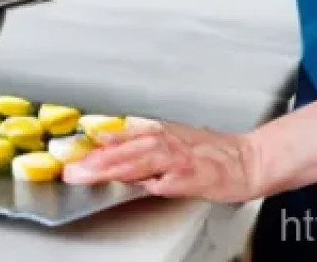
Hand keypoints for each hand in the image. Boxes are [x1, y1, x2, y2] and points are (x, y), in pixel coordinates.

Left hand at [62, 116, 262, 202]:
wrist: (246, 160)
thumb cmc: (211, 154)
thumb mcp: (172, 141)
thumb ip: (142, 146)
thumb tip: (111, 146)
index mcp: (158, 132)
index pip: (119, 138)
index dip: (93, 147)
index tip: (71, 154)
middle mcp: (165, 141)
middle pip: (124, 148)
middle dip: (95, 160)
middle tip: (71, 169)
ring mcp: (177, 158)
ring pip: (139, 159)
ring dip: (113, 166)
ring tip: (90, 174)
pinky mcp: (191, 176)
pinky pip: (164, 178)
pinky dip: (148, 180)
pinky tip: (132, 184)